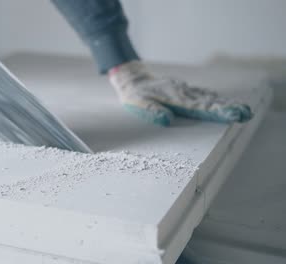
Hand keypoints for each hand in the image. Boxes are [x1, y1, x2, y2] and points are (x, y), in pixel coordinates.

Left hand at [109, 61, 252, 125]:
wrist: (132, 77)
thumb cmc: (134, 94)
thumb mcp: (138, 103)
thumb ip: (152, 111)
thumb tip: (167, 120)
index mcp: (174, 98)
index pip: (199, 107)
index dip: (217, 111)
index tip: (233, 114)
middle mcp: (182, 93)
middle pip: (209, 101)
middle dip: (228, 108)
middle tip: (246, 114)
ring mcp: (183, 90)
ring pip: (207, 97)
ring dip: (225, 104)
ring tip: (242, 110)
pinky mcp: (182, 89)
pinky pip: (201, 94)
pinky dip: (214, 99)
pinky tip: (221, 102)